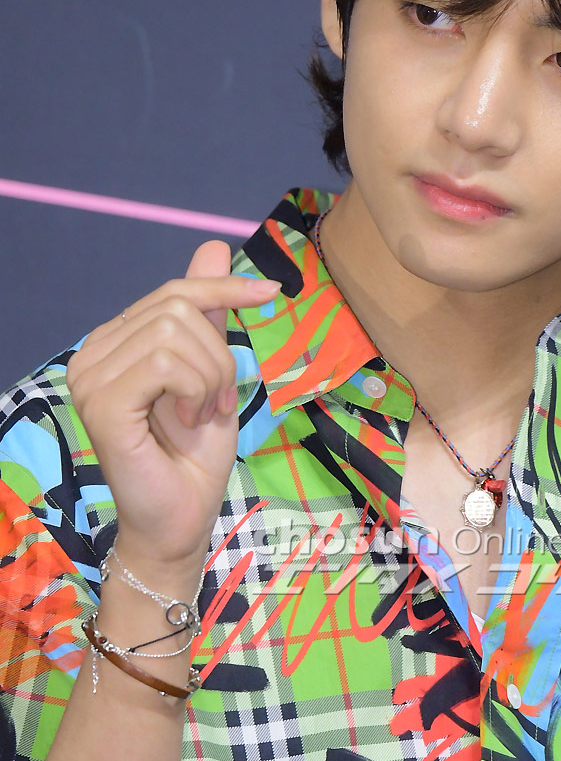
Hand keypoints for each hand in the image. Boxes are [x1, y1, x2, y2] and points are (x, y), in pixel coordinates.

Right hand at [66, 241, 279, 571]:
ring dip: (212, 375)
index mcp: (114, 342)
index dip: (223, 288)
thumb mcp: (212, 369)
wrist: (182, 515)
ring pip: (176, 332)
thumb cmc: (193, 451)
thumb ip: (208, 312)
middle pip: (178, 308)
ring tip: (204, 412)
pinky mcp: (101, 403)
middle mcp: (92, 354)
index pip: (172, 293)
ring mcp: (89, 378)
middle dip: (218, 354)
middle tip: (218, 400)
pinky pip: (168, 364)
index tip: (272, 293)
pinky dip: (197, 390)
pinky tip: (190, 420)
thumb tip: (214, 246)